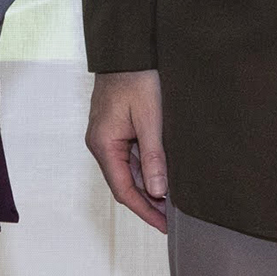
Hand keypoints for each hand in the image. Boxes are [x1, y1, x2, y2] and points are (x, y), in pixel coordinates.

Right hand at [85, 70, 168, 231]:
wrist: (128, 49)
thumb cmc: (137, 79)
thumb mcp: (150, 119)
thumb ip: (154, 157)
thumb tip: (159, 192)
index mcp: (103, 144)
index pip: (123, 190)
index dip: (145, 210)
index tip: (165, 226)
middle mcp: (101, 144)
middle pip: (125, 183)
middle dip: (149, 202)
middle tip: (175, 219)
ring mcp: (108, 136)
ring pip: (129, 171)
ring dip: (150, 186)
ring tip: (174, 202)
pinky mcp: (117, 129)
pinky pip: (131, 157)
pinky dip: (148, 169)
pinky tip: (165, 176)